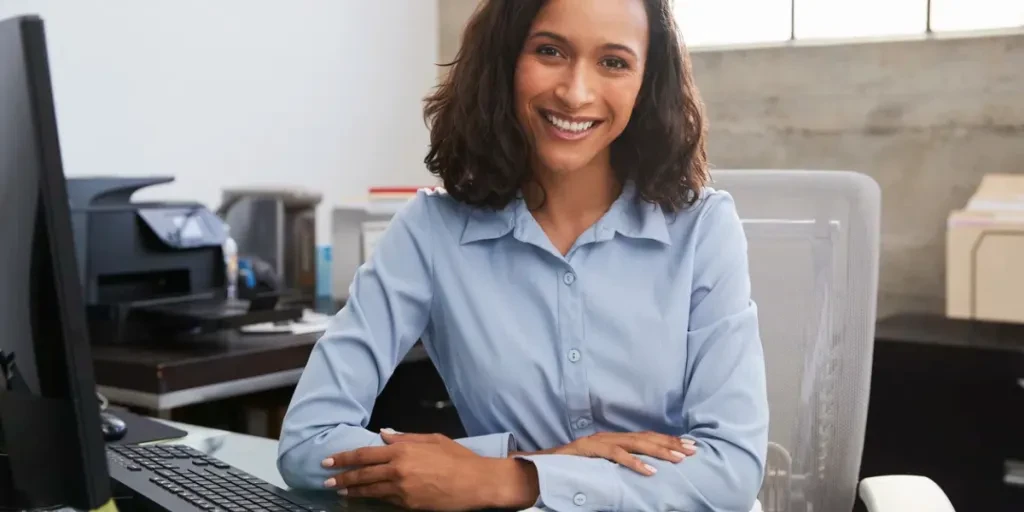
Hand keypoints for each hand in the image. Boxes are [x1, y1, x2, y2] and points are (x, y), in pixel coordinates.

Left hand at [320, 430, 537, 509]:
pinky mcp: (409, 504)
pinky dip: (372, 500)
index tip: (328, 461)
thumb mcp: (432, 439)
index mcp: (402, 449)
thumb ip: (405, 437)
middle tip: (326, 480)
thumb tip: (383, 433)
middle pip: (362, 474)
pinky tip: (363, 500)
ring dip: (352, 491)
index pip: (364, 454)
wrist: (476, 482)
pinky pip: (386, 501)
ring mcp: (402, 489)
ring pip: (370, 490)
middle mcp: (398, 469)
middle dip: (341, 477)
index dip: (344, 458)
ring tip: (339, 492)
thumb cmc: (457, 458)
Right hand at [524, 431, 696, 475]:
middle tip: (692, 451)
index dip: (667, 440)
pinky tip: (649, 471)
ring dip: (658, 451)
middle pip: (645, 437)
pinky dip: (633, 462)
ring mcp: (598, 441)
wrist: (539, 468)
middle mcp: (607, 436)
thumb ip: (616, 464)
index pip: (645, 437)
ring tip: (678, 459)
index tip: (689, 446)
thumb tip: (640, 470)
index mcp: (611, 439)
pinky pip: (614, 456)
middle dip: (670, 444)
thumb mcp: (598, 466)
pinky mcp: (589, 450)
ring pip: (634, 443)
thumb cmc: (569, 470)